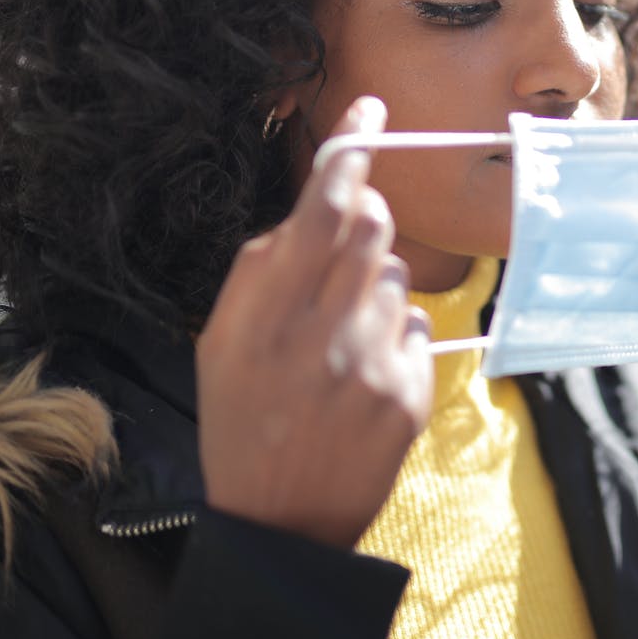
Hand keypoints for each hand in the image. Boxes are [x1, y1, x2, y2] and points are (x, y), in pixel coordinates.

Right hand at [196, 96, 430, 547]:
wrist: (280, 525)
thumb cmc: (243, 421)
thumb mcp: (219, 345)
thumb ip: (258, 273)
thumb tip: (308, 214)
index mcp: (264, 317)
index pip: (320, 212)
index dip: (349, 155)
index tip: (371, 114)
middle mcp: (320, 335)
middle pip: (371, 230)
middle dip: (364, 222)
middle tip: (344, 254)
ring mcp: (371, 366)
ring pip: (396, 279)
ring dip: (374, 293)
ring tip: (340, 346)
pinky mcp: (409, 396)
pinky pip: (418, 329)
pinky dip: (396, 340)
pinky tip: (364, 380)